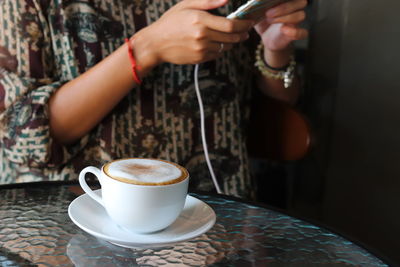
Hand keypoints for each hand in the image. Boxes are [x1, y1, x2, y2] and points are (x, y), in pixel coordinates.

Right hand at [135, 0, 253, 65]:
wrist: (155, 44)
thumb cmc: (170, 22)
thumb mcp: (186, 6)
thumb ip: (208, 1)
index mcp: (200, 20)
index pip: (230, 24)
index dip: (243, 25)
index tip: (249, 23)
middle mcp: (202, 36)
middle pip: (231, 37)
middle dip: (241, 34)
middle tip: (245, 31)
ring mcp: (201, 49)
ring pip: (225, 47)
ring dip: (231, 42)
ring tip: (229, 36)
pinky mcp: (199, 59)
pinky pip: (216, 54)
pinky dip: (219, 49)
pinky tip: (215, 43)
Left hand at [254, 0, 308, 51]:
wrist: (266, 37)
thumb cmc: (263, 19)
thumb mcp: (257, 9)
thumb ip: (257, 3)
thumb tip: (253, 0)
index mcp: (287, 0)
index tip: (272, 0)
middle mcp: (295, 8)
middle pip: (300, 2)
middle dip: (284, 7)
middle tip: (268, 13)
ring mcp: (296, 21)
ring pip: (300, 15)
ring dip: (285, 18)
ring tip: (270, 20)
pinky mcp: (296, 34)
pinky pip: (303, 32)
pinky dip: (294, 32)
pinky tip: (283, 30)